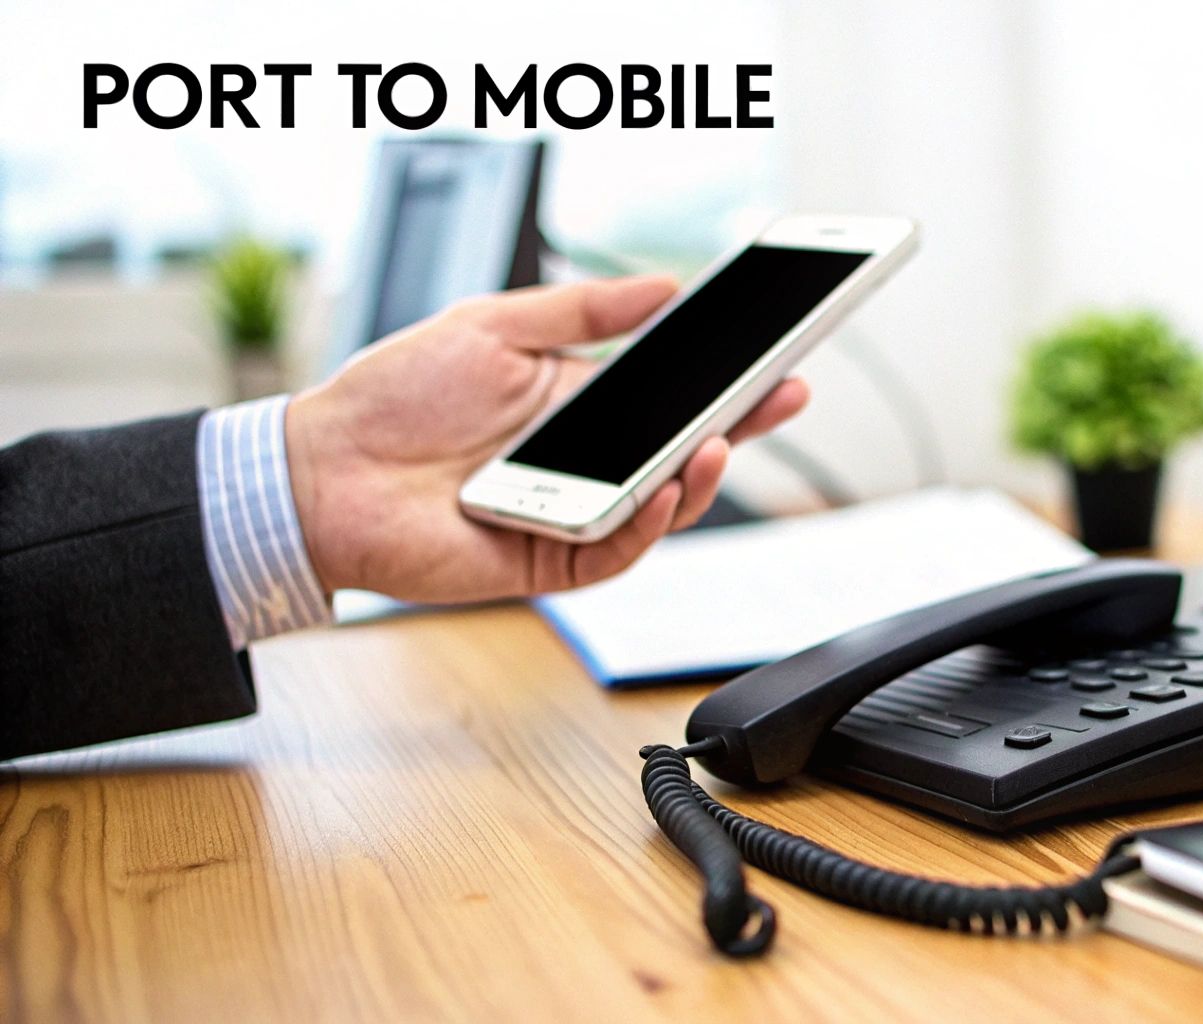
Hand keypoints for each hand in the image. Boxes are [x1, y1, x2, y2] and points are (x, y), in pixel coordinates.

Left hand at [284, 276, 808, 601]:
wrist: (321, 469)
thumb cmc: (393, 396)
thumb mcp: (493, 325)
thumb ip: (581, 309)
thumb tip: (663, 287)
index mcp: (579, 403)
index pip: (673, 392)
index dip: (725, 380)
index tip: (774, 354)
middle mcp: (586, 461)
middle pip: (684, 449)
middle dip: (741, 424)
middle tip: (786, 394)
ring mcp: (574, 513)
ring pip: (663, 505)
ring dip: (699, 477)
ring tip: (717, 441)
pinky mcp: (551, 562)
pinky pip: (618, 550)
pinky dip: (646, 522)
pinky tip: (659, 490)